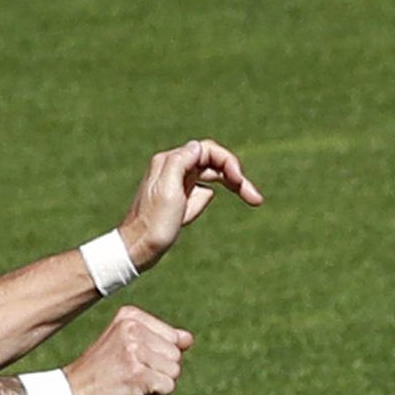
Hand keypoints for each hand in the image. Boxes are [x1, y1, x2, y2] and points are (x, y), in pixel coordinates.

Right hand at [64, 305, 193, 394]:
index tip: (130, 360)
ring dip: (157, 383)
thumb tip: (188, 339)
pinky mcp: (137, 374)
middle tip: (129, 374)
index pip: (174, 338)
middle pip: (176, 355)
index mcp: (130, 317)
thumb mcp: (129, 346)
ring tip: (129, 382)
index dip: (159, 357)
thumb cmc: (102, 372)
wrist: (72, 394)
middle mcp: (132, 329)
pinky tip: (131, 392)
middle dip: (160, 371)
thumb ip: (160, 339)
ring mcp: (134, 351)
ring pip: (174, 372)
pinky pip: (168, 387)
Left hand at [118, 138, 262, 268]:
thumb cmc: (154, 224)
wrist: (138, 249)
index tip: (240, 183)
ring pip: (212, 176)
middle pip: (214, 163)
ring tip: (252, 201)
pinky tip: (200, 212)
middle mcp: (174, 168)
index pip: (208, 151)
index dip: (228, 163)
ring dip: (231, 186)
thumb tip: (198, 145)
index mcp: (171, 162)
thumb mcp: (168, 190)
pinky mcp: (178, 197)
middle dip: (236, 177)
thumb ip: (180, 162)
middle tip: (256, 199)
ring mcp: (176, 182)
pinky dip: (209, 196)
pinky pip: (202, 191)